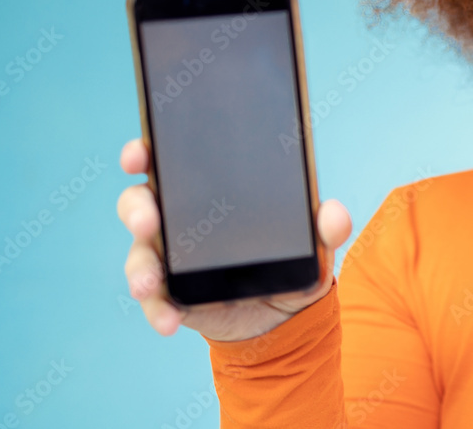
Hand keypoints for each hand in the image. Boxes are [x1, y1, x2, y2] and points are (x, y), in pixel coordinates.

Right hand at [117, 139, 351, 340]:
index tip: (141, 152)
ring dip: (139, 266)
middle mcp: (179, 219)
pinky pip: (155, 301)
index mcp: (206, 190)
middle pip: (141, 202)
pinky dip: (157, 311)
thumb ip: (325, 227)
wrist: (283, 313)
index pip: (169, 161)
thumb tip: (334, 214)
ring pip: (141, 253)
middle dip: (137, 207)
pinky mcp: (172, 295)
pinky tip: (168, 321)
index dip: (146, 152)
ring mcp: (170, 258)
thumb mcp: (313, 242)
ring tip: (149, 282)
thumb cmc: (290, 258)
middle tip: (148, 219)